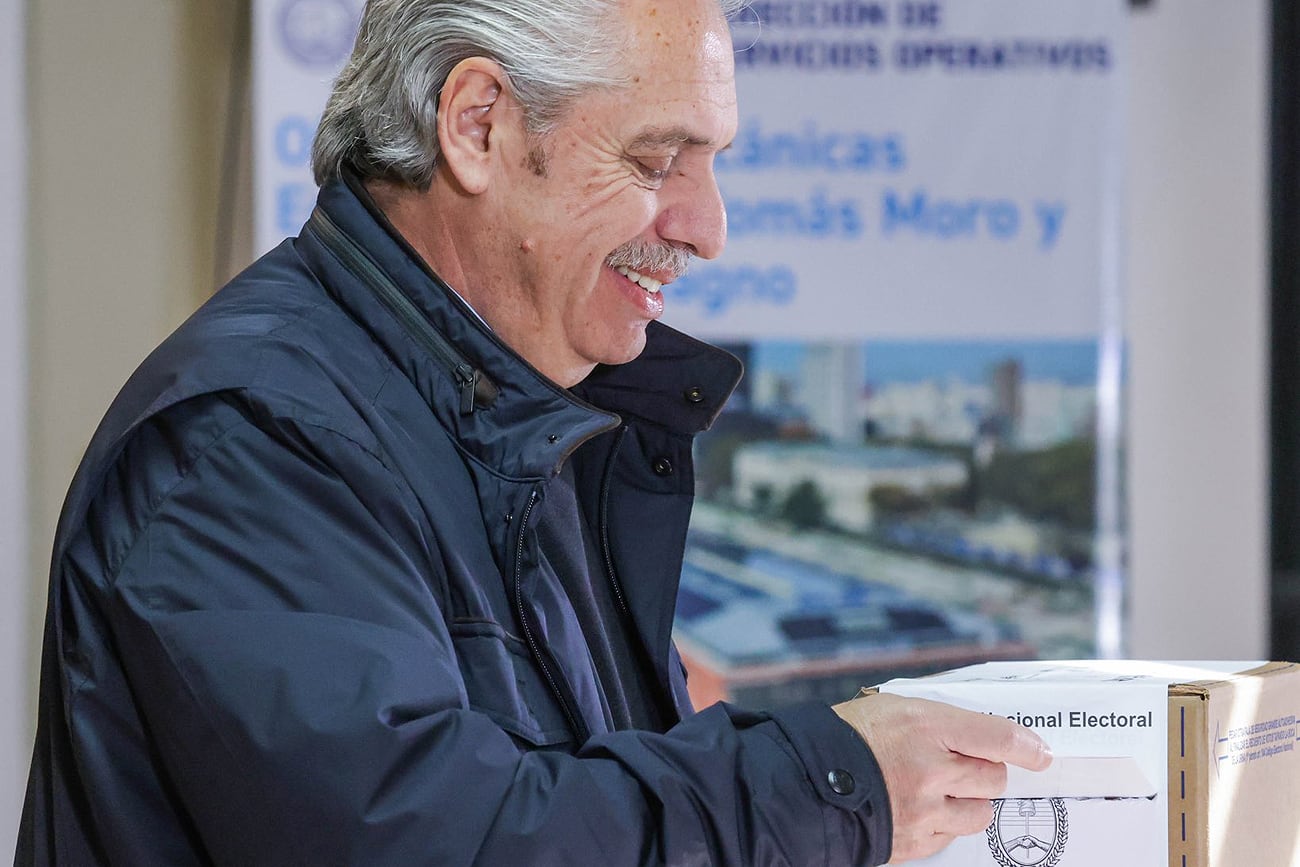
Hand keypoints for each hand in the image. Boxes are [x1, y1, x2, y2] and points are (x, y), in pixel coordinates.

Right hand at [833, 693, 1051, 863]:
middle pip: (993, 777)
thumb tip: (988, 731)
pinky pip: (953, 835)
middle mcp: (929, 769)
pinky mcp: (916, 841)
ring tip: (944, 789)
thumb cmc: (850, 736)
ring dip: (971, 800)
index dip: (1025, 745)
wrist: (809, 779)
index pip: (996, 737)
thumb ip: (942, 719)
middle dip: (985, 771)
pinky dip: (946, 823)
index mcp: (924, 725)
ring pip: (981, 811)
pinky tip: (923, 808)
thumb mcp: (895, 706)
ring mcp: (924, 810)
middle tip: (964, 765)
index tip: (1040, 752)